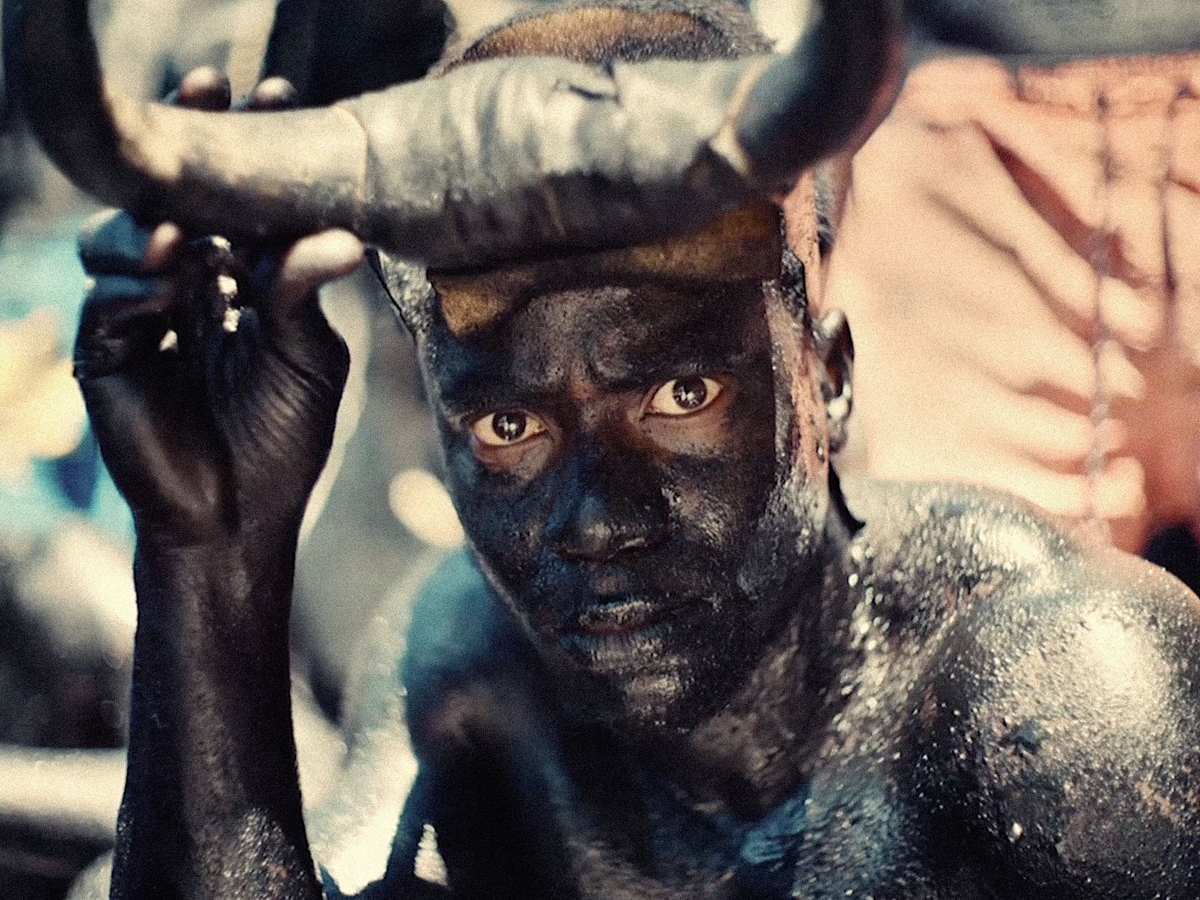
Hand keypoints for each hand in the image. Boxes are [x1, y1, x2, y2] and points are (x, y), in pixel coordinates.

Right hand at [75, 68, 363, 549]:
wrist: (239, 516)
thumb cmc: (281, 440)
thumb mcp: (307, 357)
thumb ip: (303, 292)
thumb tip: (343, 233)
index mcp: (239, 281)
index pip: (237, 205)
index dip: (249, 152)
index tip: (280, 92)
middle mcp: (187, 285)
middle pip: (172, 200)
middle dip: (187, 151)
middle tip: (208, 91)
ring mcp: (141, 314)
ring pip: (121, 239)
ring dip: (150, 225)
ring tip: (181, 231)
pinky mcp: (106, 351)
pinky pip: (107, 301)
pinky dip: (135, 285)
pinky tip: (167, 281)